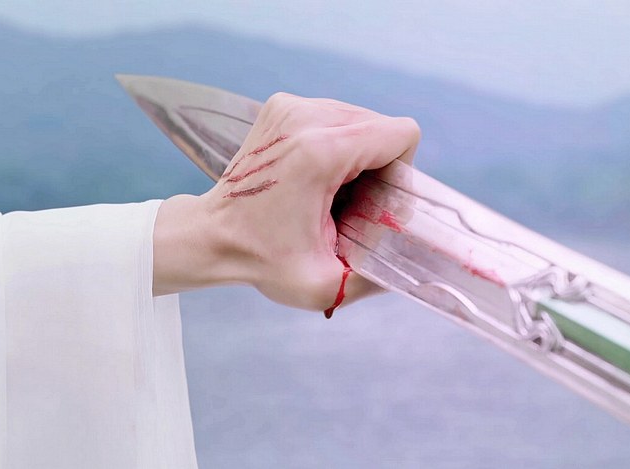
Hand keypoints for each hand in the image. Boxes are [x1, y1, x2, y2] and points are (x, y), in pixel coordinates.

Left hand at [153, 92, 419, 313]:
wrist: (209, 236)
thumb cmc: (261, 261)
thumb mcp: (325, 283)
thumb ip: (380, 278)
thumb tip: (420, 271)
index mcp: (320, 151)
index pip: (400, 134)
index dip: (400, 171)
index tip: (374, 201)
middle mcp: (305, 116)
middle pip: (381, 126)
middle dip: (379, 166)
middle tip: (350, 204)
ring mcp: (290, 105)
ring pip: (360, 120)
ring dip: (358, 155)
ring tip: (328, 192)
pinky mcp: (281, 105)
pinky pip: (335, 116)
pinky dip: (336, 145)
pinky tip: (313, 177)